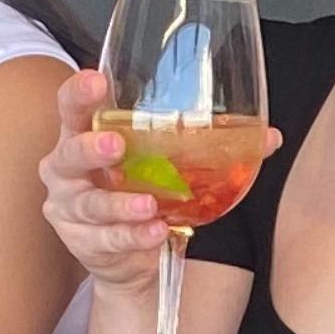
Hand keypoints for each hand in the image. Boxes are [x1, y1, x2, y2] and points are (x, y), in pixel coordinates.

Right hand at [39, 70, 280, 294]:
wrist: (130, 253)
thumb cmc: (141, 188)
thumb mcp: (166, 162)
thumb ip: (210, 144)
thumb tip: (268, 136)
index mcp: (85, 134)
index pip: (71, 107)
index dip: (79, 93)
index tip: (97, 80)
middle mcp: (67, 169)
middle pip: (68, 153)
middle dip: (90, 148)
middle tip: (116, 145)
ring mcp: (71, 208)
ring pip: (90, 204)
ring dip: (120, 203)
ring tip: (149, 203)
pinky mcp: (83, 242)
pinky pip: (108, 238)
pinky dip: (133, 236)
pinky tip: (155, 231)